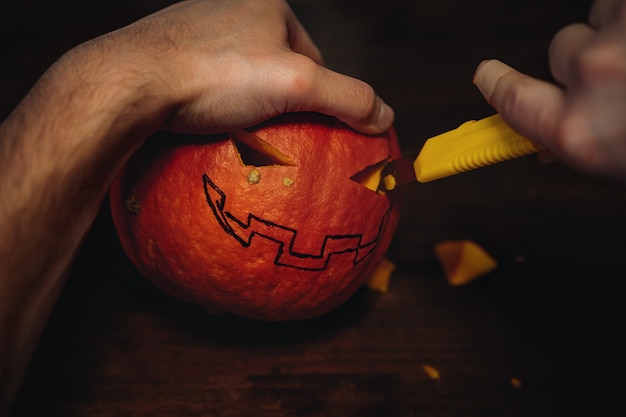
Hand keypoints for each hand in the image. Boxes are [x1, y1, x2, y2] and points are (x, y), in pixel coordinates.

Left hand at [91, 0, 393, 134]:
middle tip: (279, 138)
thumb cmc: (214, 74)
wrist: (131, 82)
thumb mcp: (295, 84)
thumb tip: (387, 118)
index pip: (310, 52)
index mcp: (265, 1)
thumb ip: (348, 97)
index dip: (317, 92)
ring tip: (246, 140)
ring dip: (247, 110)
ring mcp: (194, 30)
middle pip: (275, 67)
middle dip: (280, 103)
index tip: (313, 128)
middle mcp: (228, 7)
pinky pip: (206, 87)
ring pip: (239, 79)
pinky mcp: (168, 55)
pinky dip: (216, 111)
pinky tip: (212, 132)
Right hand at [473, 0, 625, 182]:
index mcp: (581, 131)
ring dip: (619, 32)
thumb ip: (581, 139)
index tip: (488, 75)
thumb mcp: (616, 159)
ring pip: (602, 17)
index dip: (499, 83)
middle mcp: (596, 77)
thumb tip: (551, 137)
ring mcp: (622, 35)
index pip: (513, 99)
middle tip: (621, 73)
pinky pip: (621, 3)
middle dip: (586, 57)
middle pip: (564, 48)